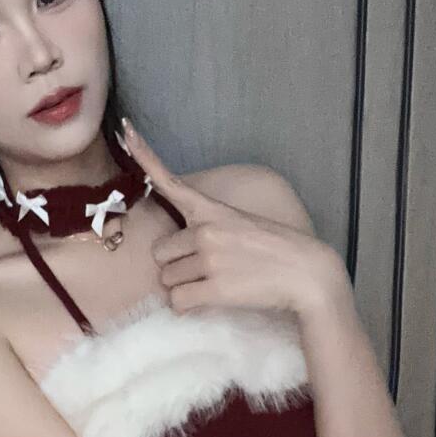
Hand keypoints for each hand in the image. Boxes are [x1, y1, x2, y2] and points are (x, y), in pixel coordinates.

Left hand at [117, 119, 334, 317]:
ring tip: (215, 284)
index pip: (171, 181)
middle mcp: (206, 231)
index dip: (144, 156)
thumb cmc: (278, 250)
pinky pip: (179, 302)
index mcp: (212, 211)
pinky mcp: (215, 289)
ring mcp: (210, 260)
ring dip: (184, 287)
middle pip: (160, 254)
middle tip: (205, 270)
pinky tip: (210, 300)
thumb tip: (182, 247)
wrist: (308, 275)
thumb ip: (211, 227)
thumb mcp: (243, 223)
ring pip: (168, 281)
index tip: (127, 130)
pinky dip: (188, 306)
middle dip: (176, 266)